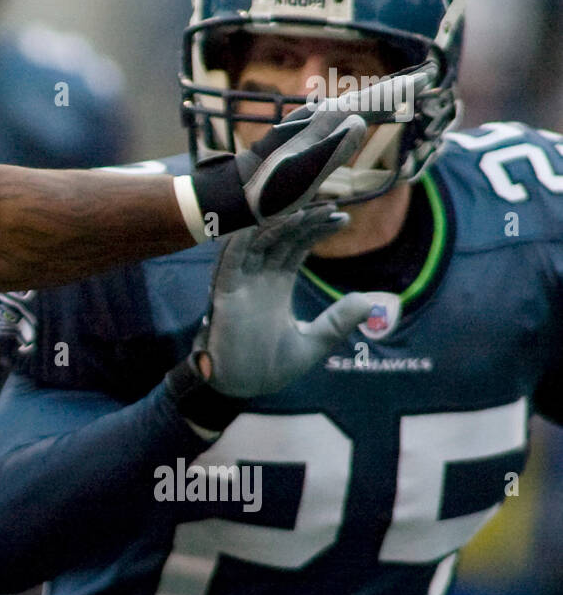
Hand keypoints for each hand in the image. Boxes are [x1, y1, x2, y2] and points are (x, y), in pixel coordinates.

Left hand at [181, 63, 436, 239]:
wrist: (235, 195)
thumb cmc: (268, 189)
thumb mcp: (303, 173)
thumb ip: (332, 147)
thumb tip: (358, 120)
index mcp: (320, 125)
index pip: (368, 102)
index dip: (399, 92)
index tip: (427, 78)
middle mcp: (315, 119)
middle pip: (364, 99)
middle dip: (394, 90)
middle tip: (425, 79)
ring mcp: (308, 127)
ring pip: (353, 107)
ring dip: (380, 100)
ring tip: (404, 94)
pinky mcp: (304, 138)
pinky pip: (341, 120)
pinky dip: (360, 114)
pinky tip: (364, 117)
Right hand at [198, 205, 373, 398]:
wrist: (240, 389)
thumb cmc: (270, 369)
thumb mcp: (315, 341)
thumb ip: (339, 320)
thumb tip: (370, 300)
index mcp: (277, 285)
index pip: (296, 246)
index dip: (317, 229)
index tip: (342, 218)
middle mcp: (258, 278)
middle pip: (280, 236)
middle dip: (304, 218)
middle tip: (331, 205)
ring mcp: (240, 282)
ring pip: (257, 240)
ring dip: (277, 221)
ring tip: (305, 206)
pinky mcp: (224, 291)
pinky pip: (232, 258)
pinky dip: (244, 238)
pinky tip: (263, 220)